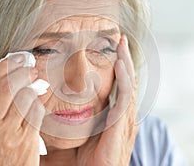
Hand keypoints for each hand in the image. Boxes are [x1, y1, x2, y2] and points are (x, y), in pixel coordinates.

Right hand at [0, 54, 44, 165]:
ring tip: (37, 80)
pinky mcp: (25, 139)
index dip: (4, 67)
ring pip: (24, 96)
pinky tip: (41, 96)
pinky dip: (41, 99)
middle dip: (22, 71)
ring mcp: (7, 133)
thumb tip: (11, 77)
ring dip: (34, 84)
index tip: (16, 58)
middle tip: (31, 67)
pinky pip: (36, 110)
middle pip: (6, 86)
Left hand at [77, 35, 138, 165]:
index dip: (119, 66)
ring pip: (129, 85)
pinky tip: (120, 64)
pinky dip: (124, 80)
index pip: (121, 85)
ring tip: (121, 45)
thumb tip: (64, 101)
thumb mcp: (84, 132)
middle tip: (119, 39)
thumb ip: (82, 116)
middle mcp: (125, 115)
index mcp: (117, 116)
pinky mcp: (122, 126)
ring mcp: (126, 121)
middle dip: (125, 59)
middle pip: (128, 81)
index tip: (112, 48)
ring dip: (126, 63)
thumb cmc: (86, 159)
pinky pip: (125, 98)